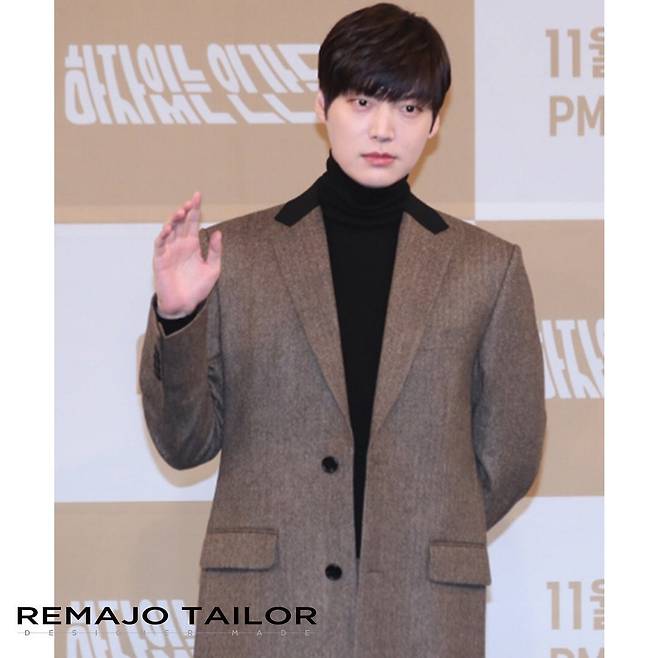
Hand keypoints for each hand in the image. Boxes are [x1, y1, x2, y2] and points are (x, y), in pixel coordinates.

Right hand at [153, 191, 221, 317]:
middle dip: (185, 211)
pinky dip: (163, 236)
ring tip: (181, 212)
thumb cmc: (197, 288)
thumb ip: (215, 251)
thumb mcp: (213, 269)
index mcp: (192, 245)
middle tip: (191, 202)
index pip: (193, 223)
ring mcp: (169, 251)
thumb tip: (218, 232)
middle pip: (181, 223)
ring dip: (173, 220)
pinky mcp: (160, 260)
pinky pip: (160, 244)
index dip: (195, 209)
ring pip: (169, 230)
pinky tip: (168, 229)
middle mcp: (180, 245)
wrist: (185, 305)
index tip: (198, 196)